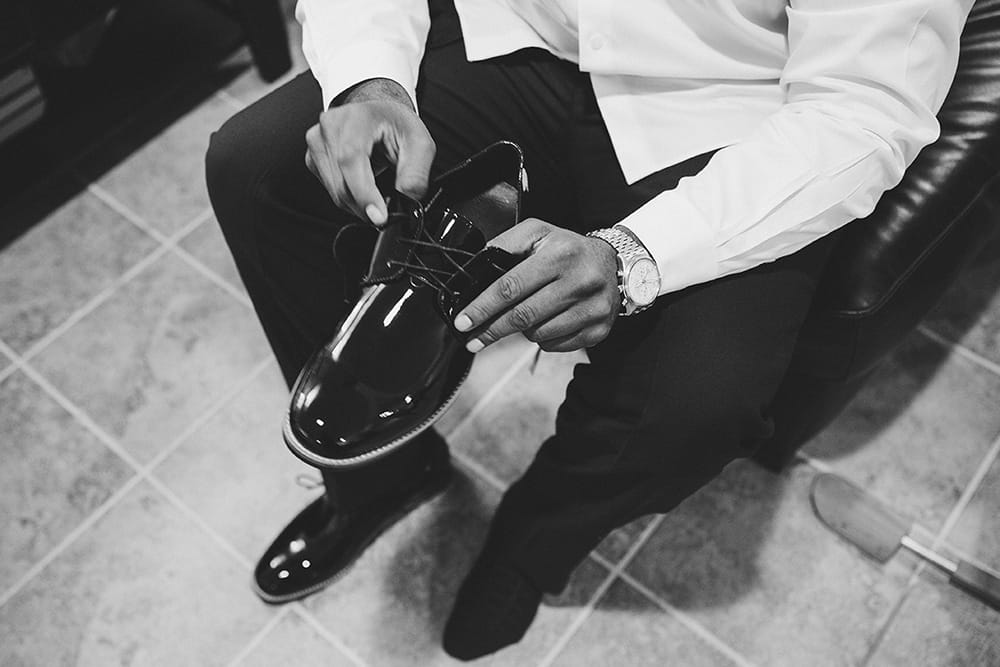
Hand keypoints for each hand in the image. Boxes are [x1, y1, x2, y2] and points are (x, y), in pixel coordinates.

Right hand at [305, 78, 435, 224]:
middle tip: (386, 212)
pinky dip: (349, 197)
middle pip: (342, 181)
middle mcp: (330, 127)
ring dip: (358, 204)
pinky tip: (363, 187)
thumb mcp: (420, 143)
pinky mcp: (313, 158)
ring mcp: (317, 142)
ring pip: (335, 191)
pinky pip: (330, 189)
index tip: (378, 216)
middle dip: (366, 205)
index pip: (351, 159)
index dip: (364, 192)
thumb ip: (415, 173)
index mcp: (356, 117)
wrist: (379, 113)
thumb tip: (407, 198)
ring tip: (378, 196)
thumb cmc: (396, 123)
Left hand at [454, 219, 620, 352]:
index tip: (464, 321)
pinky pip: (556, 344)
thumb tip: (476, 269)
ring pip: (538, 334)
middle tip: (472, 339)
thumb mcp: (538, 233)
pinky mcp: (598, 329)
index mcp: (560, 254)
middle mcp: (580, 282)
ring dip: (521, 331)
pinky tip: (545, 322)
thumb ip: (506, 244)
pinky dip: (543, 338)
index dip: (482, 307)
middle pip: (522, 316)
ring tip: (522, 317)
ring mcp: (592, 309)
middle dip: (491, 330)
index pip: (511, 287)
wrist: (615, 265)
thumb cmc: (568, 249)